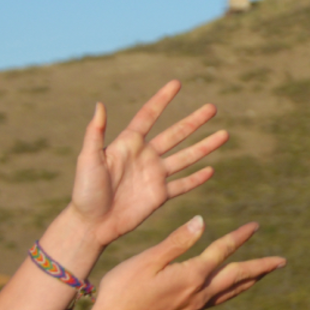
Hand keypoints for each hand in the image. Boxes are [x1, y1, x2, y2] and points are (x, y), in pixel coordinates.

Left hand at [71, 80, 228, 245]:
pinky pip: (182, 185)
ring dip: (205, 146)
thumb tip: (99, 105)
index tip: (177, 83)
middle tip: (212, 108)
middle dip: (194, 121)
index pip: (149, 115)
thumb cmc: (85, 191)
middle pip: (176, 134)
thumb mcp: (88, 159)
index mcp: (128, 144)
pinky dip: (197, 178)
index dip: (162, 99)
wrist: (91, 225)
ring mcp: (154, 176)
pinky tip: (211, 170)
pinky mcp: (159, 196)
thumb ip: (95, 133)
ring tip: (224, 134)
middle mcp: (145, 156)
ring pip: (186, 157)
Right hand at [84, 217, 284, 309]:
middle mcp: (198, 293)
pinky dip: (232, 292)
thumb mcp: (147, 261)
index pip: (222, 251)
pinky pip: (218, 301)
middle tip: (281, 261)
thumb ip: (177, 241)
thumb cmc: (122, 292)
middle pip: (238, 277)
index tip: (255, 226)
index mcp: (191, 276)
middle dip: (260, 267)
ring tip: (263, 274)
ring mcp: (193, 307)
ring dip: (250, 281)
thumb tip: (201, 221)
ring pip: (231, 292)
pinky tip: (228, 290)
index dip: (240, 237)